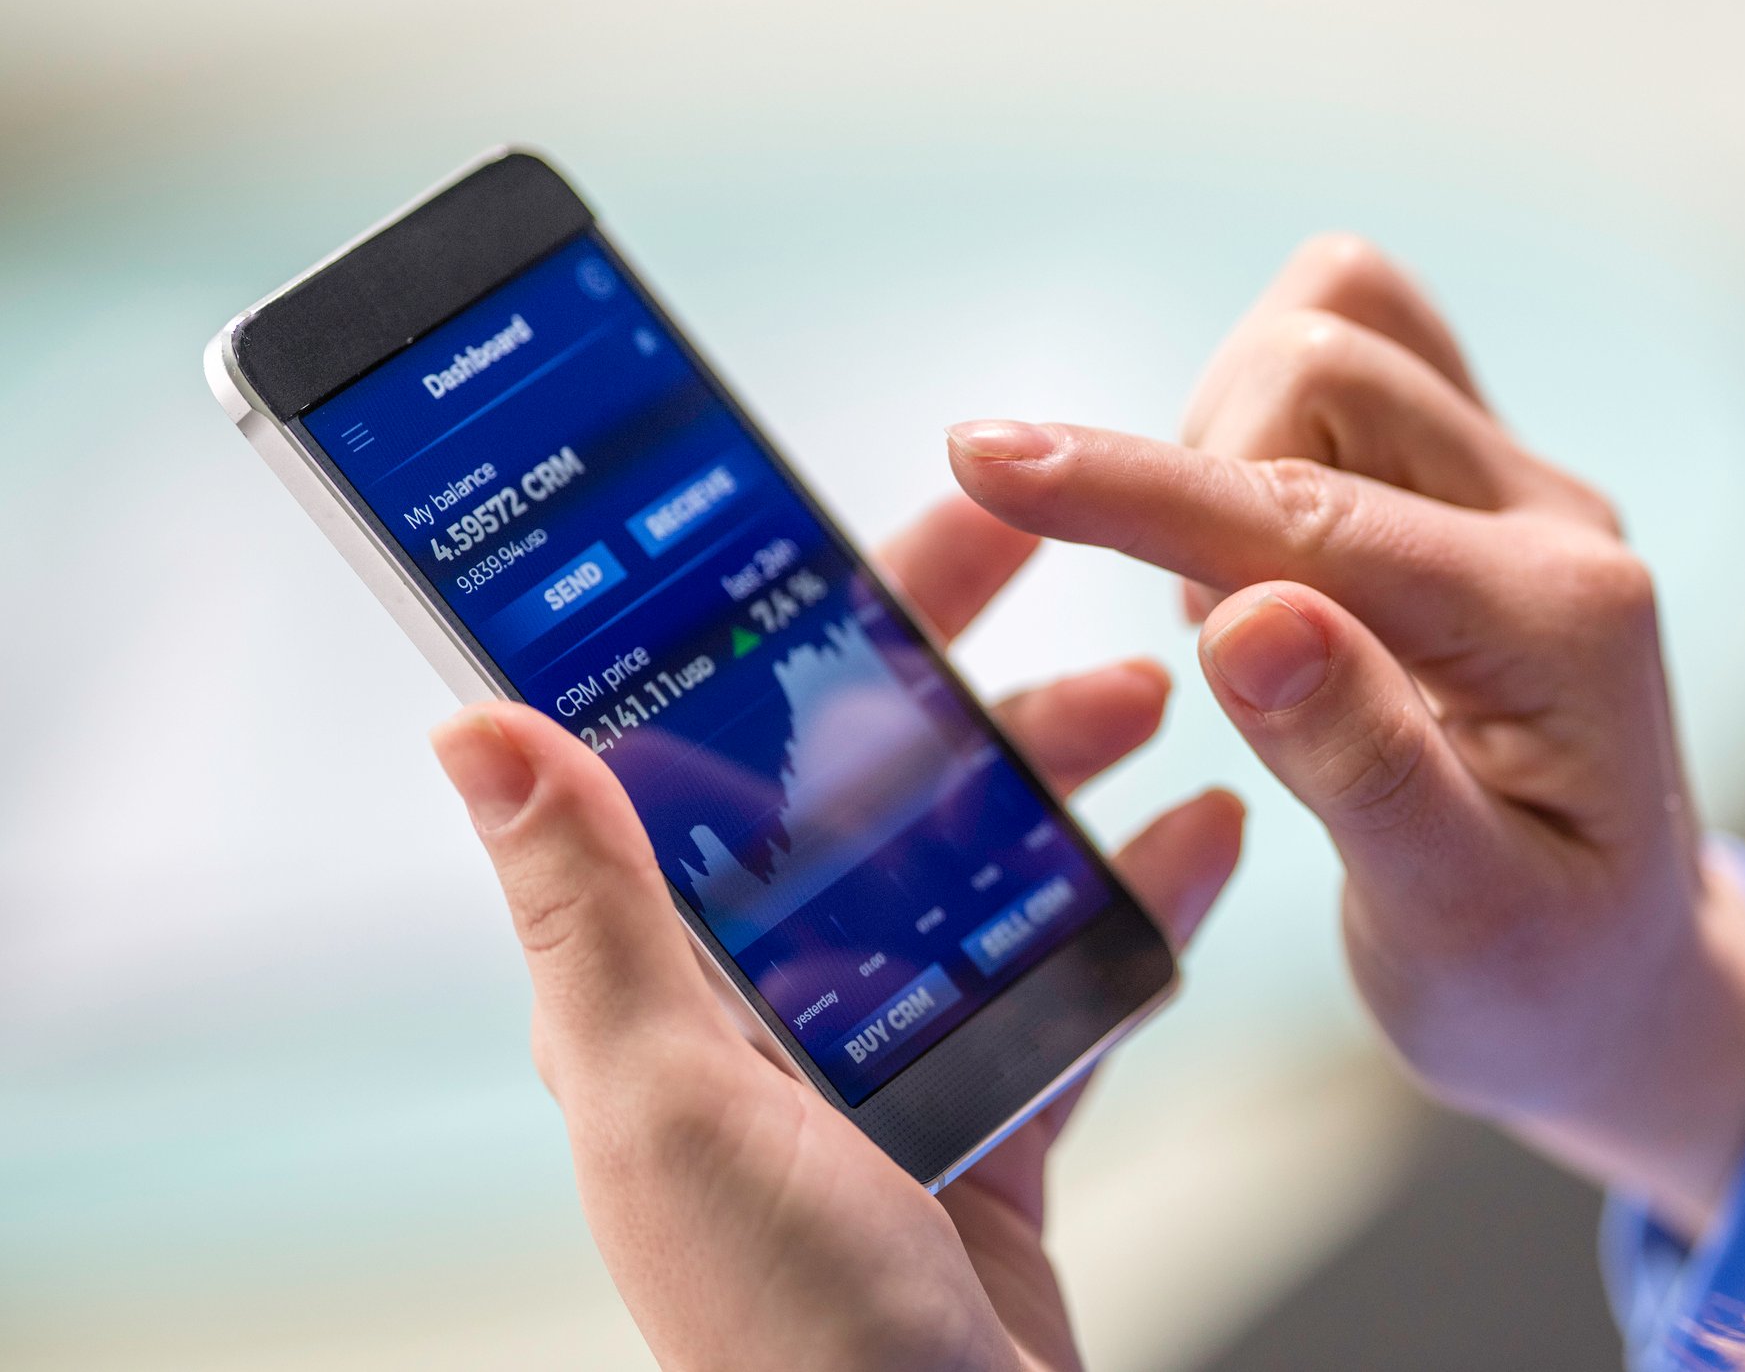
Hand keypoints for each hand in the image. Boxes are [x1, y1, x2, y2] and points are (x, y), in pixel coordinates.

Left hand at [430, 495, 1243, 1371]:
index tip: (861, 515)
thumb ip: (590, 913)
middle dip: (958, 670)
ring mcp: (882, 1058)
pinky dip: (1135, 903)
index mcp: (662, 979)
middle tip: (1052, 570)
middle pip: (865, 784)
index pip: (711, 746)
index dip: (783, 618)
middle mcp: (763, 1004)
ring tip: (1153, 697)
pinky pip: (1066, 976)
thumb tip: (478, 730)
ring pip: (978, 861)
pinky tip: (1204, 841)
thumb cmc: (781, 1326)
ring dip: (1061, 769)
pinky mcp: (984, 1116)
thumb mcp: (667, 1096)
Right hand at [946, 235, 1744, 1236]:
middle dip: (1200, 475)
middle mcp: (1552, 521)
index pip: (1306, 517)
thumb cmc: (1536, 980)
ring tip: (1232, 605)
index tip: (982, 461)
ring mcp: (1518, 489)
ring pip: (1343, 324)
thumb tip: (1244, 621)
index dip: (1131, 489)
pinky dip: (1264, 426)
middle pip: (1330, 361)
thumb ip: (1360, 764)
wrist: (1623, 977)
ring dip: (1230, 440)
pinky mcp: (1476, 483)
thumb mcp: (1454, 925)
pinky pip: (1358, 358)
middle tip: (1199, 635)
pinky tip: (1262, 564)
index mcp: (1556, 627)